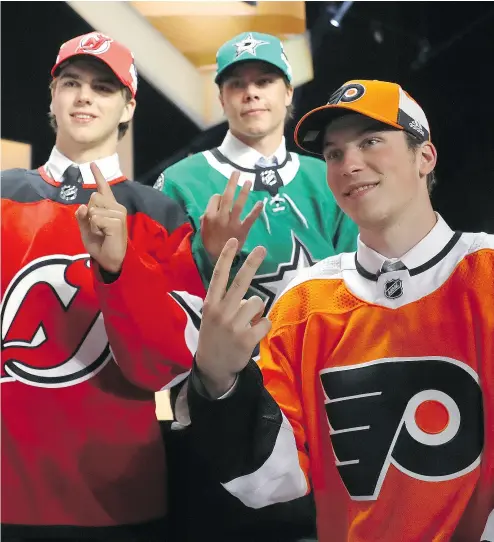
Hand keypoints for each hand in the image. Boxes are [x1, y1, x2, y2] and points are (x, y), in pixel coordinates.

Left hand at [75, 163, 127, 273]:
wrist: (109, 260)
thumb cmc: (100, 244)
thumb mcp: (86, 229)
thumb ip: (82, 216)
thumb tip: (83, 206)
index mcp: (109, 207)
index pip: (103, 188)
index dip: (98, 176)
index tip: (92, 164)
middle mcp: (117, 207)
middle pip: (93, 197)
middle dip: (89, 213)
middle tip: (98, 228)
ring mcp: (119, 213)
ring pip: (93, 208)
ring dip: (92, 222)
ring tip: (102, 232)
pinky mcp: (117, 221)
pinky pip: (96, 218)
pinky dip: (95, 227)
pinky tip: (104, 234)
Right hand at [196, 238, 270, 397]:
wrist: (213, 367)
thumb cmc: (214, 337)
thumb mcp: (211, 317)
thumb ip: (226, 303)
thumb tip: (250, 296)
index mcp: (211, 304)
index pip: (218, 276)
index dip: (225, 258)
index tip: (233, 241)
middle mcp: (221, 312)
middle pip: (240, 282)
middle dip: (252, 263)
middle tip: (262, 249)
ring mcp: (233, 325)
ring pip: (257, 303)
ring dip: (257, 310)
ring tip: (248, 322)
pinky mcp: (246, 339)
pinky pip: (265, 322)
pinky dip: (262, 326)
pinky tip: (253, 334)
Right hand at [201, 171, 262, 261]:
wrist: (218, 257)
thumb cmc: (210, 242)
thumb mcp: (203, 228)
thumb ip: (206, 216)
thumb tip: (213, 206)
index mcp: (210, 216)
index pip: (216, 198)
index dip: (220, 196)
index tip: (223, 199)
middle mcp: (221, 217)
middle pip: (227, 197)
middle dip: (232, 183)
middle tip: (237, 172)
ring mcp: (232, 223)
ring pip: (238, 205)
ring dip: (244, 192)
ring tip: (249, 182)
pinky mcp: (242, 230)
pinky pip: (250, 219)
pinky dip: (256, 211)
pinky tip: (260, 203)